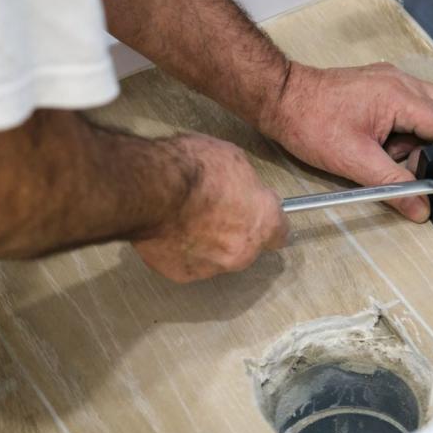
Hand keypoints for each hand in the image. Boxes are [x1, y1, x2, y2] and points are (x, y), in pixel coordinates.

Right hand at [132, 134, 288, 281]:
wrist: (152, 189)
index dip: (267, 220)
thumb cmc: (191, 170)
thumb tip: (241, 188)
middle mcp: (242, 251)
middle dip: (233, 231)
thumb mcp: (233, 159)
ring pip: (216, 258)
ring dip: (206, 242)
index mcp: (263, 221)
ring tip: (186, 218)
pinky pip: (187, 263)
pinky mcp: (182, 273)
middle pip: (246, 247)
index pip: (280, 233)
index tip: (257, 212)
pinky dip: (180, 251)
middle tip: (214, 208)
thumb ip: (245, 184)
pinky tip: (170, 229)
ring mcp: (212, 266)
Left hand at [262, 62, 432, 221]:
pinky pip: (410, 106)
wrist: (279, 97)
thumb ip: (393, 185)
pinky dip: (407, 130)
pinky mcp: (379, 85)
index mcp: (400, 96)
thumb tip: (421, 208)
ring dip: (424, 139)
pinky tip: (385, 148)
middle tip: (427, 174)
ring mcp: (391, 80)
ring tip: (396, 160)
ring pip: (431, 109)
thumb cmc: (309, 123)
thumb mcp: (354, 161)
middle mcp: (402, 82)